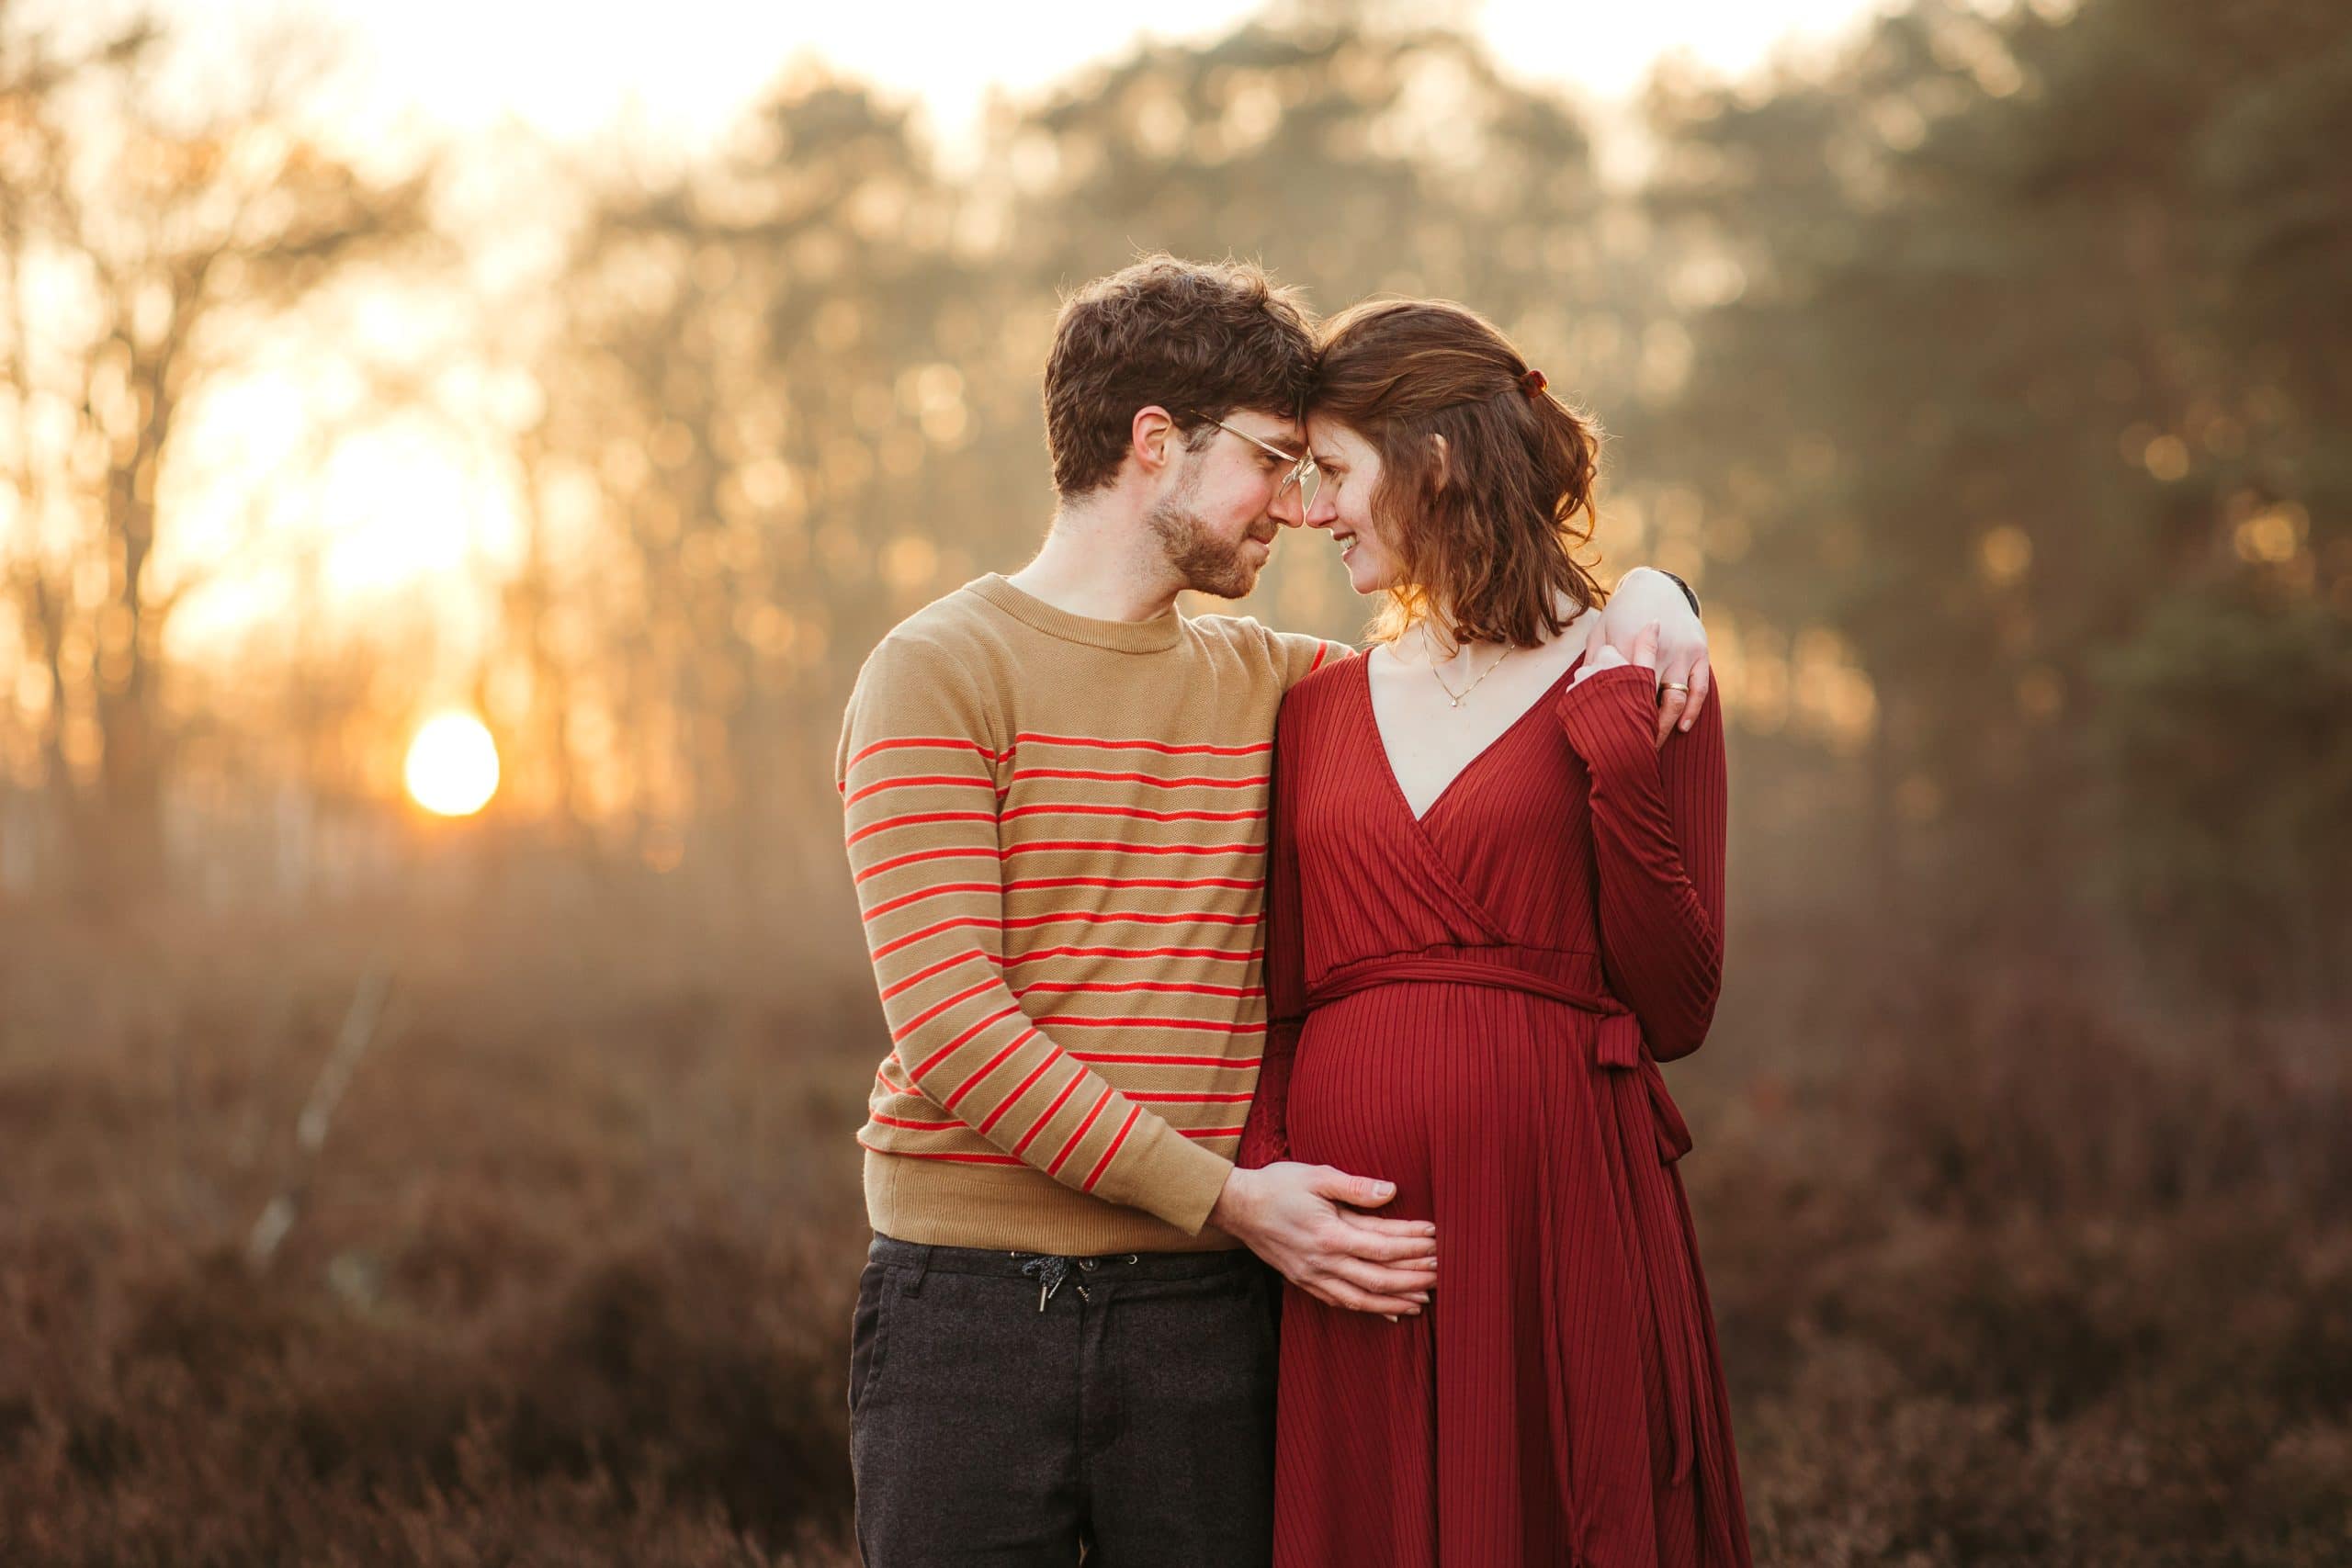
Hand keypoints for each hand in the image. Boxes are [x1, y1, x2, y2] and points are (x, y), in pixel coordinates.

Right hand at [1210, 1162, 1436, 1316]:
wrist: (1238, 1207)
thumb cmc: (1278, 1186)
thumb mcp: (1317, 1175)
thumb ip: (1355, 1186)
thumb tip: (1392, 1192)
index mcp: (1328, 1234)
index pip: (1381, 1244)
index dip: (1411, 1243)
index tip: (1435, 1237)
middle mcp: (1322, 1262)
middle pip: (1378, 1277)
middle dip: (1412, 1276)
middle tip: (1441, 1273)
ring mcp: (1312, 1277)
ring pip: (1362, 1298)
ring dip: (1395, 1300)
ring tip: (1423, 1300)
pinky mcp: (1305, 1282)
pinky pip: (1341, 1303)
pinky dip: (1369, 1309)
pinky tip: (1389, 1312)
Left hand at [1589, 568, 1710, 743]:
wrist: (1656, 586)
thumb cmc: (1621, 613)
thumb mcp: (1600, 630)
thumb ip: (1592, 660)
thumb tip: (1579, 690)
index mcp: (1629, 646)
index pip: (1623, 690)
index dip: (1617, 717)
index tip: (1610, 740)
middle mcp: (1657, 650)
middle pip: (1649, 700)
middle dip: (1642, 729)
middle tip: (1633, 752)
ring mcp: (1680, 652)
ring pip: (1675, 698)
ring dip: (1665, 725)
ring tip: (1654, 744)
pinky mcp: (1699, 652)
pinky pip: (1699, 687)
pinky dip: (1692, 709)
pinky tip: (1682, 727)